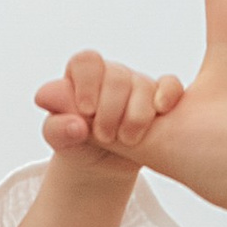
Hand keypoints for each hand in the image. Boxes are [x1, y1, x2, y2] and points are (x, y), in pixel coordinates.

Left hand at [34, 51, 184, 173]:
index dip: (87, 83)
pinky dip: (168, 95)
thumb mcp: (59, 139)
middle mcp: (110, 75)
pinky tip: (160, 110)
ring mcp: (136, 85)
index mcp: (82, 75)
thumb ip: (57, 129)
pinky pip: (170, 85)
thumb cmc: (75, 143)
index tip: (86, 110)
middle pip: (117, 76)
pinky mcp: (158, 99)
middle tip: (104, 135)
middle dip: (111, 109)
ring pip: (143, 85)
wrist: (98, 164)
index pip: (86, 61)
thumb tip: (76, 126)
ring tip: (126, 140)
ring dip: (136, 116)